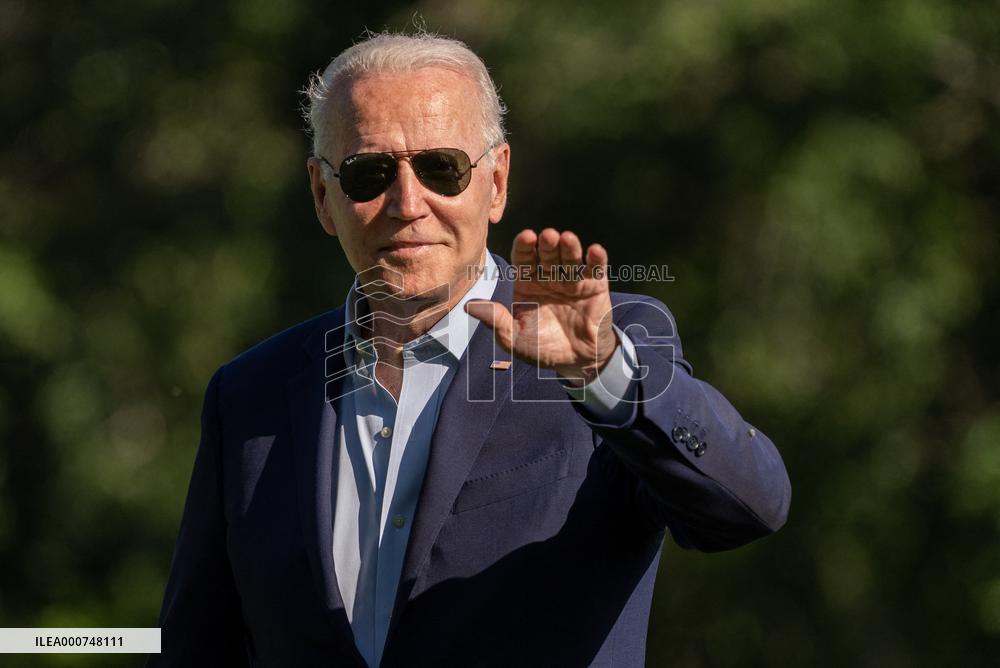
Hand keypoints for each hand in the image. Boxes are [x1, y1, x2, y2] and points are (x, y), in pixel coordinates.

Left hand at [465, 228, 617, 386]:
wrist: (576, 362)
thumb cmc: (542, 348)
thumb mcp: (515, 338)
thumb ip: (496, 321)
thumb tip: (468, 306)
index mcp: (528, 283)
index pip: (524, 259)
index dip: (525, 247)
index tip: (526, 237)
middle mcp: (549, 276)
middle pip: (547, 255)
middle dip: (547, 245)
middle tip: (548, 236)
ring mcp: (573, 279)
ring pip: (570, 258)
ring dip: (570, 247)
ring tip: (567, 239)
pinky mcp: (595, 286)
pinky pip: (596, 270)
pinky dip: (596, 260)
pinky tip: (595, 251)